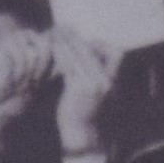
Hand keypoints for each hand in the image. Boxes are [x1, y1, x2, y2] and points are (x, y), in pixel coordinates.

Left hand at [46, 25, 119, 155]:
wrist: (80, 134)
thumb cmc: (83, 111)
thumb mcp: (92, 89)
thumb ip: (90, 71)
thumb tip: (81, 51)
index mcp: (113, 77)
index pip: (112, 51)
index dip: (96, 43)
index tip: (80, 37)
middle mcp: (106, 78)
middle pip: (90, 49)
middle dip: (75, 38)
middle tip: (61, 28)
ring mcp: (94, 83)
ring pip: (79, 55)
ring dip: (65, 43)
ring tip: (53, 34)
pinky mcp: (80, 87)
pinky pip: (69, 65)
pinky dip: (60, 56)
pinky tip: (50, 49)